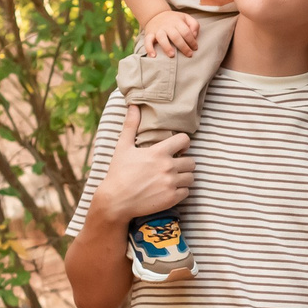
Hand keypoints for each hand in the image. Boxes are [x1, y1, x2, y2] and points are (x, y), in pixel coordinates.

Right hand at [91, 105, 194, 222]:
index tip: (178, 148)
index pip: (185, 140)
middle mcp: (167, 167)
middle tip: (174, 166)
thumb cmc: (118, 173)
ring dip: (184, 177)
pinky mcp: (171, 198)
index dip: (183, 143)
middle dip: (184, 162)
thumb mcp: (123, 147)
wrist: (116, 201)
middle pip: (191, 161)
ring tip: (173, 178)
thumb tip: (133, 105)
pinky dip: (181, 191)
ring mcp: (170, 183)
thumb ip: (131, 125)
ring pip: (191, 177)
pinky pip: (187, 192)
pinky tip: (170, 189)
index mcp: (158, 152)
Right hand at [139, 10, 201, 56]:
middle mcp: (167, 26)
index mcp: (177, 22)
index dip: (192, 41)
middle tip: (189, 54)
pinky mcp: (149, 34)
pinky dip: (149, 48)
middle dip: (183, 46)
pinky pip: (147, 41)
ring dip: (167, 47)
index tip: (195, 48)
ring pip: (162, 38)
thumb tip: (195, 35)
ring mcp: (158, 30)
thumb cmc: (174, 20)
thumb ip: (194, 25)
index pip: (186, 32)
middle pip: (175, 36)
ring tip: (172, 55)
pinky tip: (153, 56)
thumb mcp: (186, 18)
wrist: (156, 14)